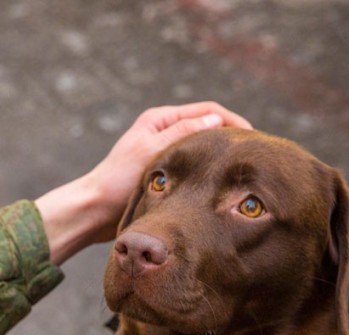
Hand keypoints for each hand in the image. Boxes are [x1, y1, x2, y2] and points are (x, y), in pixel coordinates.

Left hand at [35, 102, 251, 264]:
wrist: (94, 211)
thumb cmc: (117, 180)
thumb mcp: (152, 151)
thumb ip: (182, 133)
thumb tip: (216, 119)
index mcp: (160, 119)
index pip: (208, 110)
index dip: (233, 121)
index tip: (253, 138)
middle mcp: (164, 132)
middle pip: (207, 127)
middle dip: (230, 138)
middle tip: (253, 155)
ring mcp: (165, 152)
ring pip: (201, 149)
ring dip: (219, 156)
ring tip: (241, 170)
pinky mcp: (165, 174)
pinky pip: (193, 167)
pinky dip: (207, 171)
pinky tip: (219, 184)